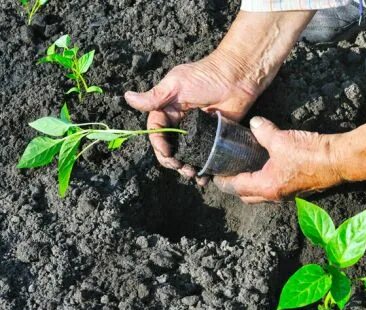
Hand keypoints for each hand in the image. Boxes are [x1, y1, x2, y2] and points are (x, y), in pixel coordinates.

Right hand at [124, 51, 258, 184]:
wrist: (238, 77)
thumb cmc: (206, 76)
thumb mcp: (176, 85)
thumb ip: (155, 97)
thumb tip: (127, 98)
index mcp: (169, 109)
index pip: (157, 131)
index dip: (158, 144)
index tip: (166, 152)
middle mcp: (181, 123)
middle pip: (170, 146)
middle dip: (171, 160)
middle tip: (179, 166)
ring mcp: (198, 132)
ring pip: (186, 154)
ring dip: (185, 167)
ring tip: (191, 173)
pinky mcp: (214, 138)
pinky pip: (205, 156)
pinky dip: (203, 168)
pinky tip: (203, 177)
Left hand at [213, 117, 342, 202]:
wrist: (339, 160)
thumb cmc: (311, 154)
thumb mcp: (281, 139)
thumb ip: (264, 132)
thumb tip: (255, 124)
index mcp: (267, 187)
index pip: (236, 187)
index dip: (223, 180)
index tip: (215, 172)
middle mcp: (276, 195)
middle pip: (247, 196)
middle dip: (236, 186)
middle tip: (229, 170)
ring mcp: (288, 194)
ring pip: (262, 193)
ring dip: (253, 183)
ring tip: (246, 166)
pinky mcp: (299, 188)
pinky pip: (276, 187)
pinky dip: (268, 179)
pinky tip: (269, 164)